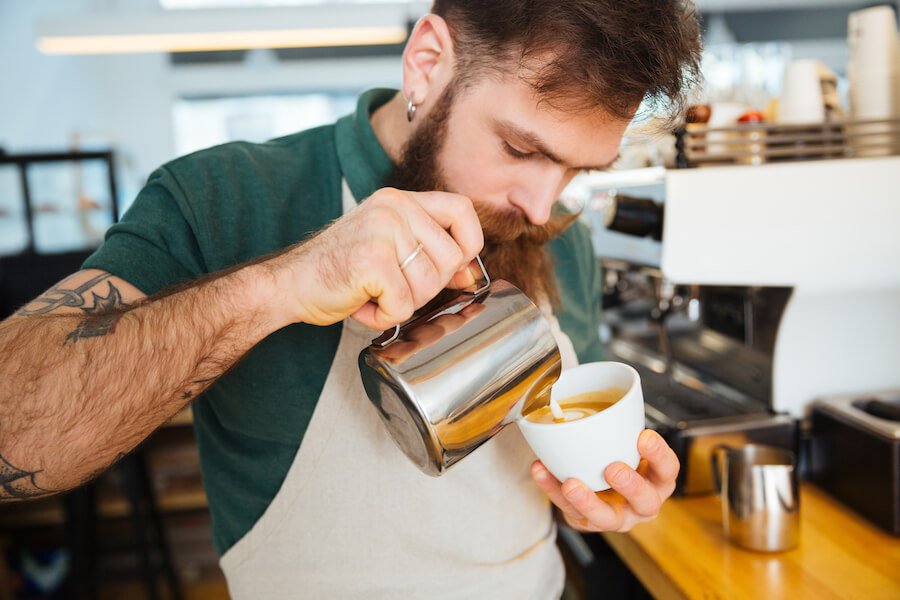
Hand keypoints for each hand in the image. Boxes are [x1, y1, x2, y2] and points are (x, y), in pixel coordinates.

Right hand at [267, 187, 483, 329]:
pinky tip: (363, 305)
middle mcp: (394, 208)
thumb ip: (427, 250)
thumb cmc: (338, 270)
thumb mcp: (387, 247)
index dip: (469, 243)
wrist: (287, 284)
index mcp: (399, 200)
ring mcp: (383, 232)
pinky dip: (385, 317)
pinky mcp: (372, 260)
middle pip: (450, 258)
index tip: (455, 268)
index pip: (461, 209)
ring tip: (372, 294)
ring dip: (403, 304)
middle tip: (392, 287)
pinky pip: (405, 305)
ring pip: (429, 285)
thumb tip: (470, 272)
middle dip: (428, 287)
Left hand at [530, 429, 678, 531]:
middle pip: (645, 501)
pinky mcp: (590, 523)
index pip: (667, 469)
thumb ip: (620, 426)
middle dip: (630, 486)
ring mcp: (618, 517)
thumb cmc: (618, 456)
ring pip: (607, 518)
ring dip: (588, 501)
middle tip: (613, 469)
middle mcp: (642, 502)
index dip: (659, 454)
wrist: (601, 487)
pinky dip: (553, 490)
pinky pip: (571, 511)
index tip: (643, 436)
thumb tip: (597, 395)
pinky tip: (541, 470)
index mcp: (657, 479)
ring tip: (571, 484)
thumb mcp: (627, 441)